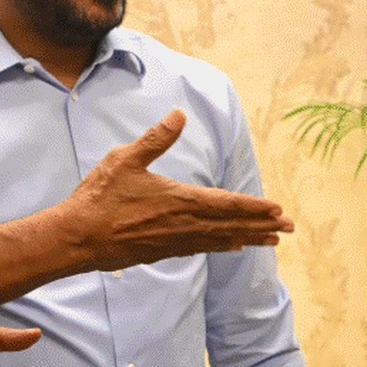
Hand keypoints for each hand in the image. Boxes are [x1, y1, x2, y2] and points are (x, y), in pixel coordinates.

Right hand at [63, 111, 292, 270]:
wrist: (77, 238)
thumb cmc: (99, 197)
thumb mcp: (125, 159)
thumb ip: (156, 139)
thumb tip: (180, 114)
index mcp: (179, 200)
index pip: (226, 204)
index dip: (254, 207)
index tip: (277, 210)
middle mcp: (183, 224)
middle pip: (230, 225)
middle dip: (261, 226)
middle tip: (289, 228)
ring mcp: (174, 241)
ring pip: (219, 240)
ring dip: (247, 238)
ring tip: (270, 241)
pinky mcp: (162, 251)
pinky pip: (200, 248)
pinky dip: (220, 246)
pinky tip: (231, 246)